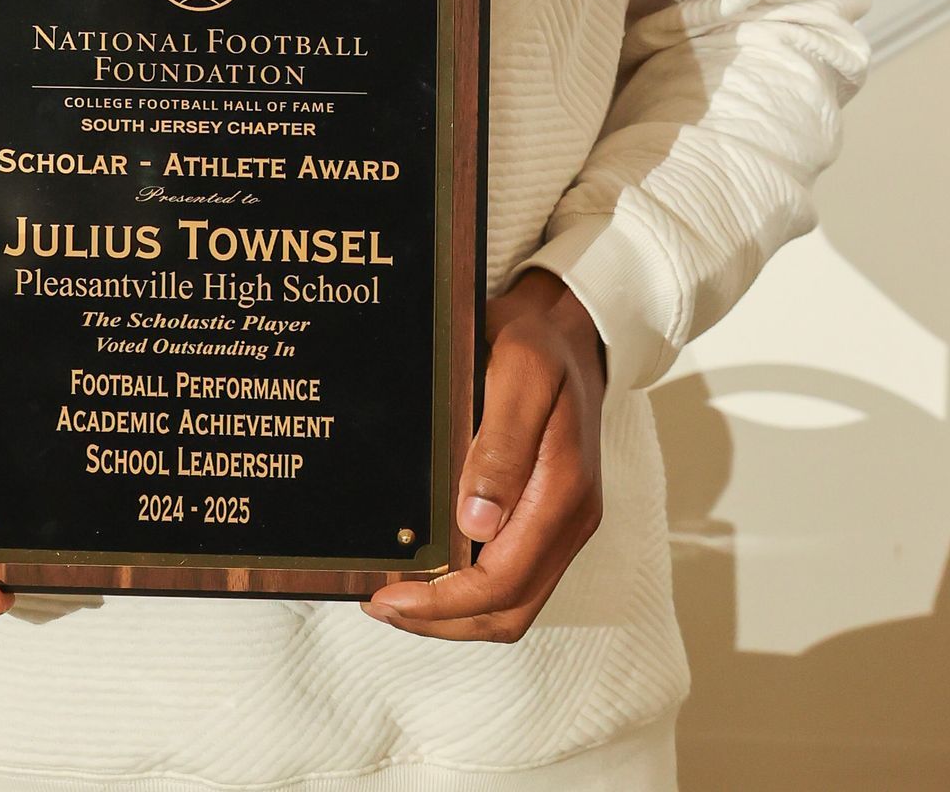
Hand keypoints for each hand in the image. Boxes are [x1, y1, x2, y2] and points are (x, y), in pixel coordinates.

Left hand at [361, 269, 604, 642]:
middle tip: (380, 604)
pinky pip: (513, 577)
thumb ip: (502, 445)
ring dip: (455, 615)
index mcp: (563, 491)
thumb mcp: (520, 373)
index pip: (503, 581)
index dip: (444, 602)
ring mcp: (561, 523)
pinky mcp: (548, 517)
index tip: (390, 596)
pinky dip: (470, 591)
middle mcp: (568, 520)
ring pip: (512, 603)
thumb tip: (476, 523)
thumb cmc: (539, 344)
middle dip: (442, 621)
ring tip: (397, 598)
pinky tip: (432, 571)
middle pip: (507, 610)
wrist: (568, 328)